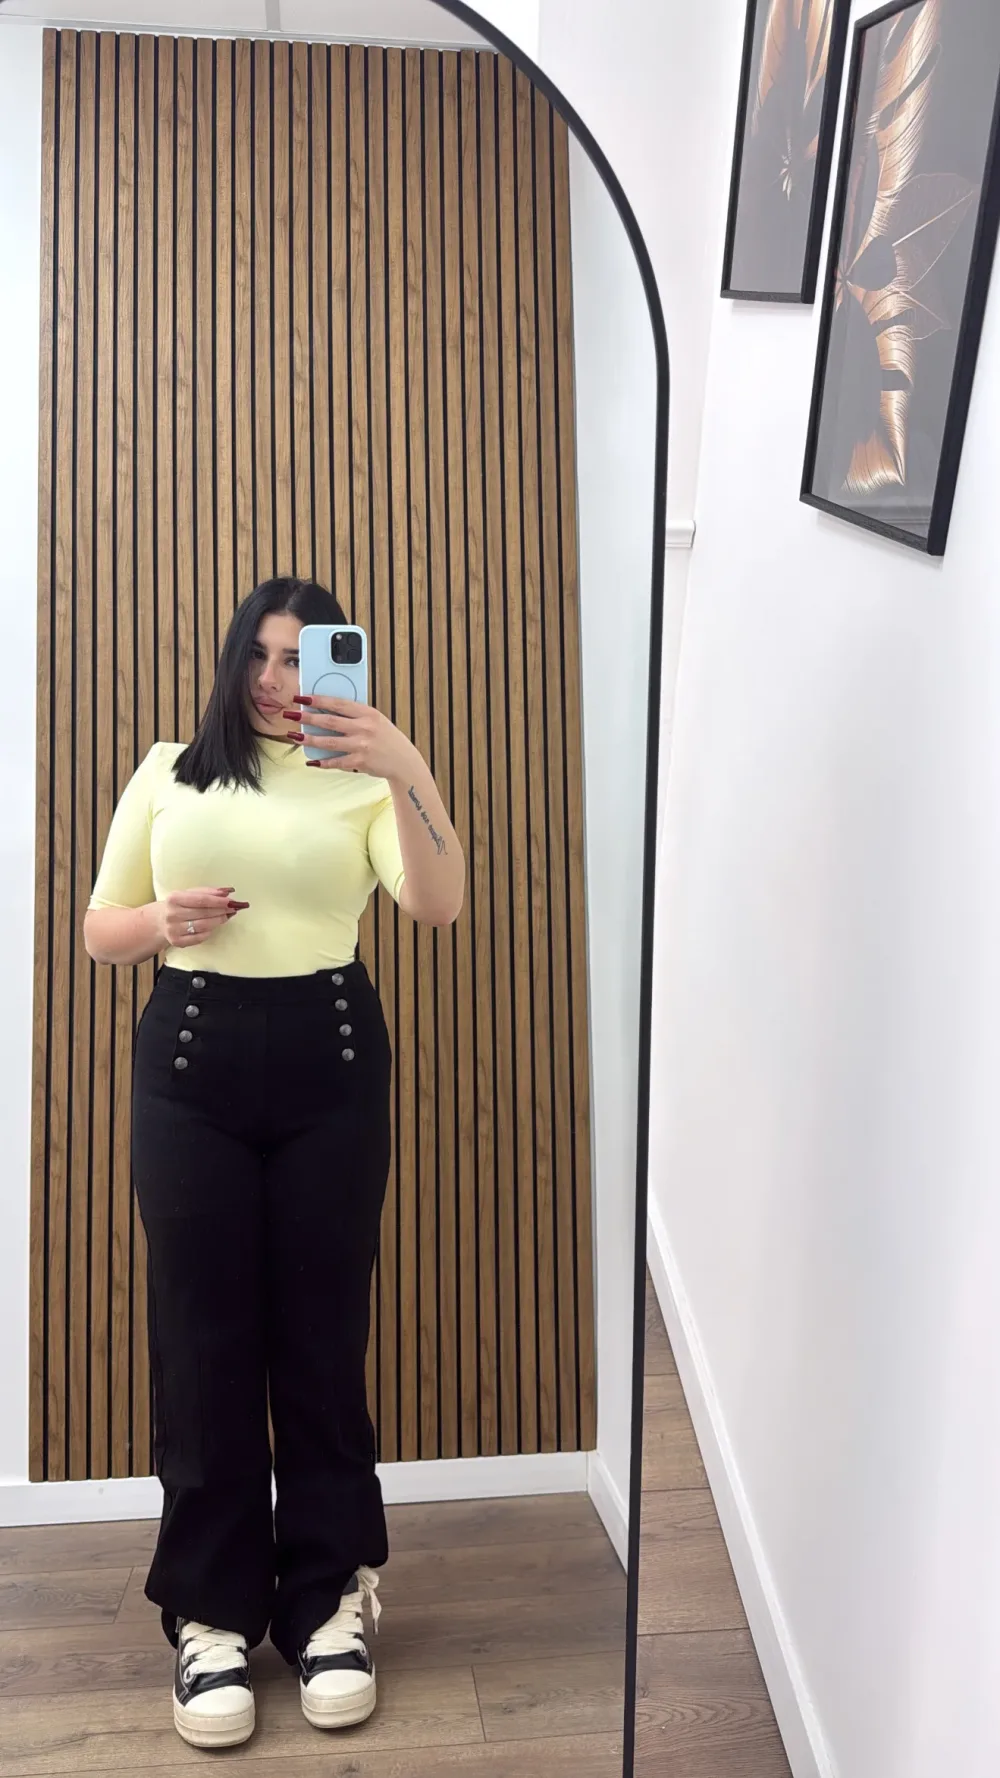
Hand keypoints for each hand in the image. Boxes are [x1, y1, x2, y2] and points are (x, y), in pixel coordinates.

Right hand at [153, 887, 247, 949]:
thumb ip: (208, 892)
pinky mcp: (177, 942)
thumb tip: (228, 891)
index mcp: (174, 898)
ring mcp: (173, 929)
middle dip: (221, 910)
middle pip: (204, 913)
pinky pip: (200, 937)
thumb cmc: (179, 905)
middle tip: (234, 908)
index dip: (218, 901)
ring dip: (219, 921)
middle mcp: (172, 914)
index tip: (231, 901)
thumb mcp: (189, 894)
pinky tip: (213, 926)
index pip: (201, 900)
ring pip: (203, 926)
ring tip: (227, 916)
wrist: (160, 921)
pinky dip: (209, 931)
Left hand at [284, 698, 418, 781]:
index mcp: (367, 713)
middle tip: (290, 714)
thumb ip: (354, 715)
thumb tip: (326, 711)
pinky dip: (323, 762)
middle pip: (329, 721)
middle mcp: (364, 728)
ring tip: (293, 736)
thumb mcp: (375, 720)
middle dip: (306, 717)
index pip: (338, 703)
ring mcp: (361, 746)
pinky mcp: (360, 762)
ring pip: (329, 742)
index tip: (301, 697)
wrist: (403, 761)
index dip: (318, 700)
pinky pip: (336, 762)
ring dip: (309, 739)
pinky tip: (311, 761)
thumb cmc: (386, 738)